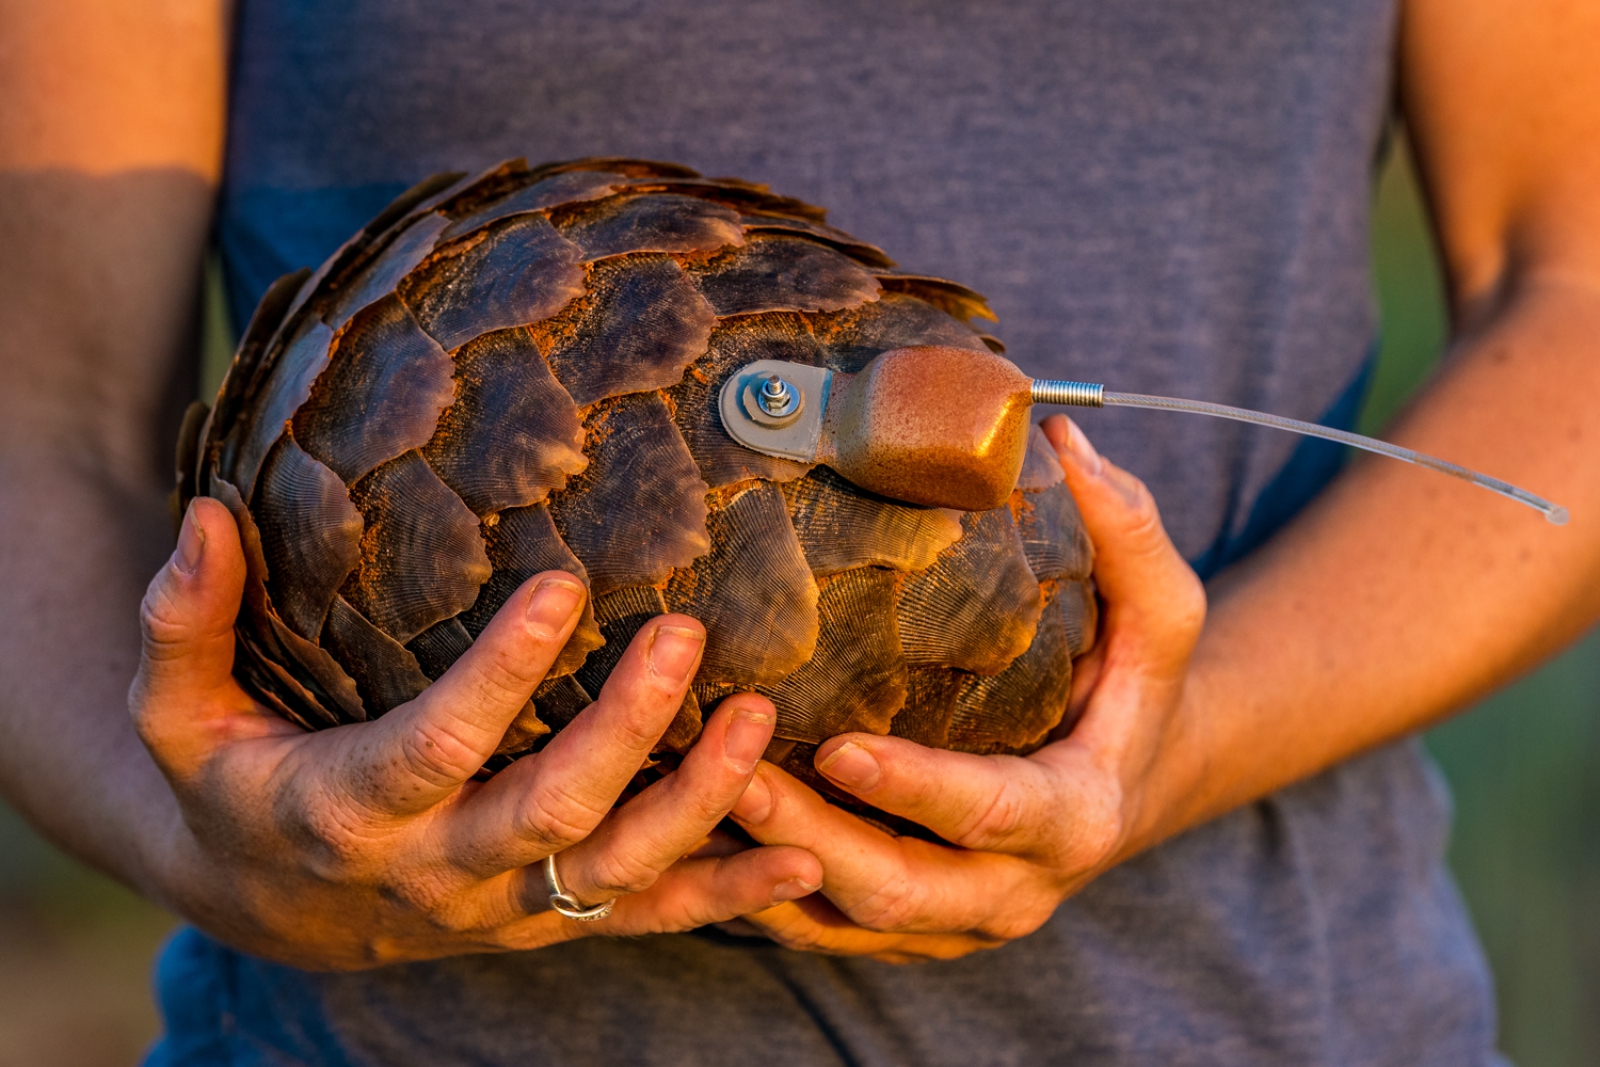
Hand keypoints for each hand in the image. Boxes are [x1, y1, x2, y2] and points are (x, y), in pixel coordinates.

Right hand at [130, 498, 820, 969]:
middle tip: (684, 632)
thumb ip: (184, 623)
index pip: (437, 744)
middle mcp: (436, 871)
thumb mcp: (179, 714)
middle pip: (547, 810)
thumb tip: (202, 519)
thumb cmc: (235, 785)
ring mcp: (504, 905)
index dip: (500, 676)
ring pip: (614, 870)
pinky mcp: (551, 919)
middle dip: (623, 730)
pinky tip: (803, 854)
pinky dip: (728, 893)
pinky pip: (648, 916)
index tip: (559, 586)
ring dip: (697, 802)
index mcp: (350, 808)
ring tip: (761, 717)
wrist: (276, 906)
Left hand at [725, 415, 1205, 962]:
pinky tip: (692, 827)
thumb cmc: (1133, 687)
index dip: (914, 787)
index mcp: (1074, 820)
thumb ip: (1128, 535)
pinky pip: (819, 925)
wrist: (1131, 784)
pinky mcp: (906, 930)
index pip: (988, 812)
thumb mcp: (1161, 616)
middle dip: (803, 838)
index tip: (839, 747)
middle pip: (893, 888)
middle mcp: (1010, 892)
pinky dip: (754, 886)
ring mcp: (952, 924)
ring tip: (688, 793)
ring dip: (759, 866)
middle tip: (726, 771)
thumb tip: (1066, 443)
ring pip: (841, 916)